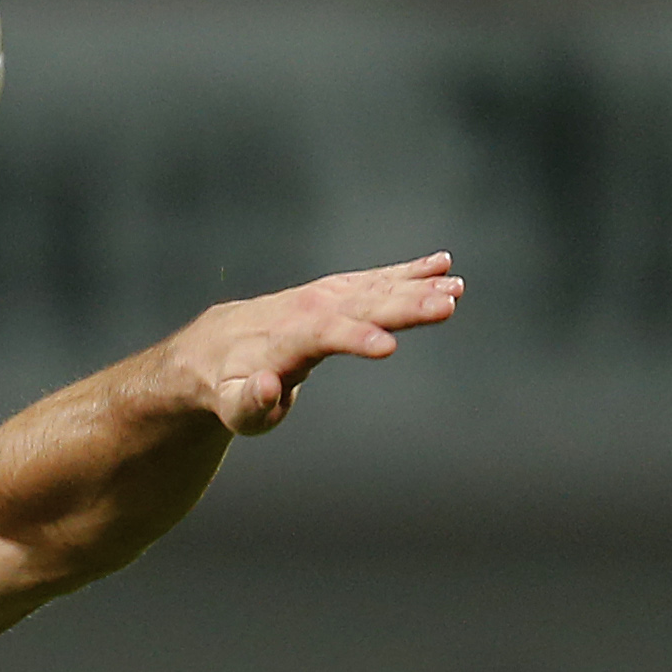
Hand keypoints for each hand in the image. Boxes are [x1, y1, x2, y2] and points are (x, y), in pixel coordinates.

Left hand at [182, 251, 462, 436]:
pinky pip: (375, 279)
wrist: (215, 346)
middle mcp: (306, 310)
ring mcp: (323, 297)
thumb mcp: (231, 407)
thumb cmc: (226, 387)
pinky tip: (442, 265)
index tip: (388, 346)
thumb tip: (266, 386)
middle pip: (360, 305)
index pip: (323, 335)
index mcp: (283, 340)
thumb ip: (248, 402)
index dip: (355, 339)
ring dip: (417, 286)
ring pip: (374, 288)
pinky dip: (408, 271)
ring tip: (456, 286)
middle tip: (447, 305)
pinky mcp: (336, 292)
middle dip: (403, 306)